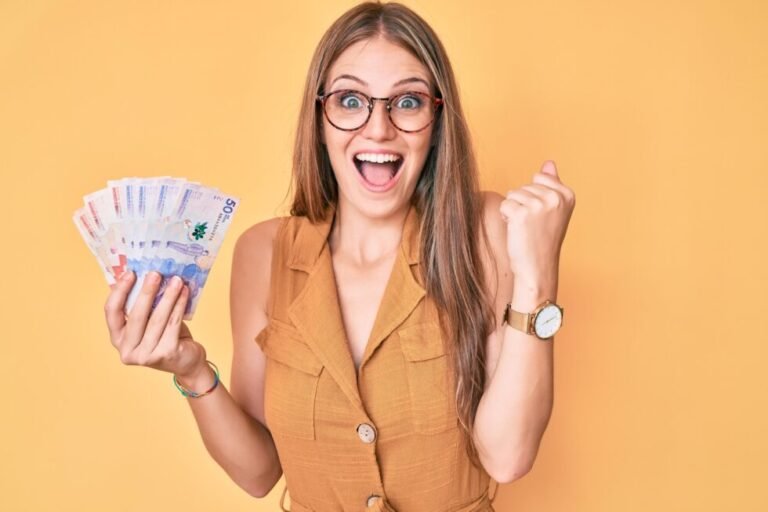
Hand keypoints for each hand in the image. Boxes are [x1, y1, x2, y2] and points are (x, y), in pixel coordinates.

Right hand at [104, 270, 205, 377]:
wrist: (187, 362)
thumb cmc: (166, 337)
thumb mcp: (149, 321)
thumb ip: (143, 305)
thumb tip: (144, 274)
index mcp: (117, 338)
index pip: (111, 311)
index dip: (119, 291)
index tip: (130, 273)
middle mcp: (127, 350)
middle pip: (136, 315)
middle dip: (147, 291)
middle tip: (156, 273)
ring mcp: (145, 355)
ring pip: (157, 319)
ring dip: (168, 296)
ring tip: (177, 280)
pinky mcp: (165, 354)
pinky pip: (173, 324)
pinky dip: (180, 306)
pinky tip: (185, 292)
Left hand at [499, 160, 575, 286]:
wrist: (537, 267)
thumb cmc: (543, 239)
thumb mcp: (554, 210)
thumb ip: (552, 184)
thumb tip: (549, 162)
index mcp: (567, 195)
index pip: (539, 177)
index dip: (534, 196)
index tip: (543, 216)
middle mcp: (555, 198)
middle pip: (524, 186)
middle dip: (523, 204)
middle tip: (533, 225)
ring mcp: (539, 205)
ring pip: (513, 194)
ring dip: (514, 210)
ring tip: (525, 228)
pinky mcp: (521, 213)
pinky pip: (504, 204)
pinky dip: (506, 217)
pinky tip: (516, 230)